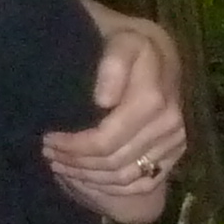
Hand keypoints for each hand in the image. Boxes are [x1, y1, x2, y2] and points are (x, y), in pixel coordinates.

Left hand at [44, 1, 183, 221]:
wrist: (153, 48)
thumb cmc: (121, 40)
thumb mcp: (117, 37)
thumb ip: (113, 62)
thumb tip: (105, 102)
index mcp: (154, 94)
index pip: (107, 139)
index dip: (74, 145)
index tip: (48, 136)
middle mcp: (171, 118)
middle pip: (113, 159)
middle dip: (74, 160)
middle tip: (47, 152)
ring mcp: (176, 137)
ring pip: (125, 175)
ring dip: (87, 175)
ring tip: (60, 164)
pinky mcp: (176, 151)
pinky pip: (142, 183)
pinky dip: (110, 186)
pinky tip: (85, 176)